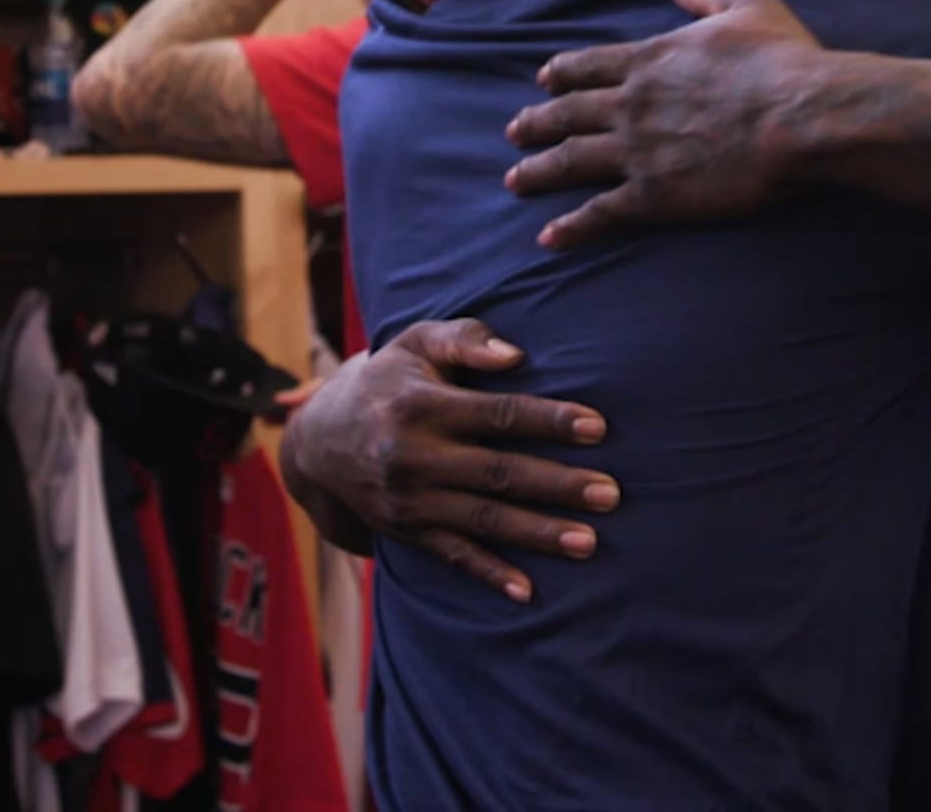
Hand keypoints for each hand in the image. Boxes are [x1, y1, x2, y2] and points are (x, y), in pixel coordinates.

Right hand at [277, 318, 616, 602]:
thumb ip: (466, 339)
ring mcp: (410, 501)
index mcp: (422, 405)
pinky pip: (453, 556)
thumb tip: (516, 356)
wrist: (318, 444)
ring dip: (538, 533)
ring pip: (483, 519)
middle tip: (612, 493)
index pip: (498, 414)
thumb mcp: (415, 343)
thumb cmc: (388, 382)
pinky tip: (528, 591)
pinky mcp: (407, 532)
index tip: (598, 428)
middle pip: (499, 472)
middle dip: (558, 485)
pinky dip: (489, 575)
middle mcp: (414, 456)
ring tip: (589, 542)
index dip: (549, 421)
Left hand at [504, 0, 827, 247]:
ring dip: (538, 171)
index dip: (561, 73)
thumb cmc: (782, 61)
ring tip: (515, 180)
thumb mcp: (749, 7)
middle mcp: (631, 104)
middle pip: (567, 113)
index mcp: (650, 59)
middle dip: (536, 123)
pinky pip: (600, 213)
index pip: (589, 65)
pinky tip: (548, 237)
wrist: (801, 118)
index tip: (541, 80)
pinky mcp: (654, 196)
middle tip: (512, 132)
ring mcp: (637, 151)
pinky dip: (571, 226)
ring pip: (570, 161)